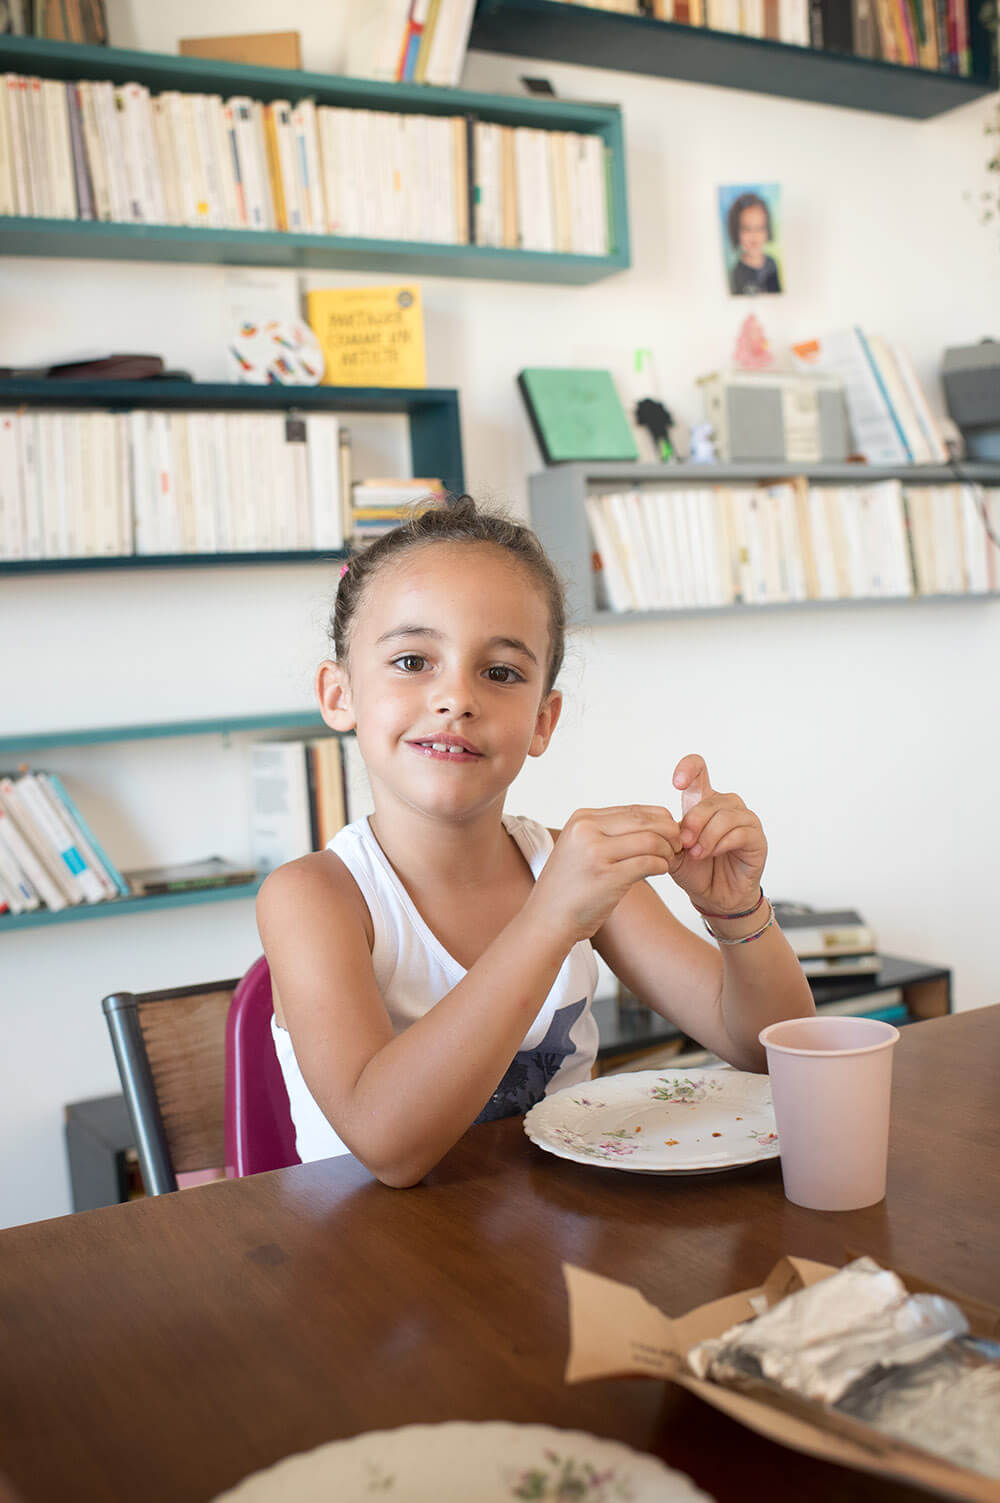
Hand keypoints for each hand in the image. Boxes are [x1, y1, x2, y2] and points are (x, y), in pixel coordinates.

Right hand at [531, 806, 683, 943]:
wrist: (547, 919)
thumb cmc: (570, 886)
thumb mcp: (581, 846)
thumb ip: (610, 831)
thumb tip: (655, 821)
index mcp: (582, 818)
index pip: (635, 809)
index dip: (661, 820)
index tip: (670, 834)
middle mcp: (587, 830)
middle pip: (646, 821)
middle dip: (670, 833)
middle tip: (678, 846)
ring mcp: (595, 853)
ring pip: (652, 841)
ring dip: (668, 851)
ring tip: (669, 860)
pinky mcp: (607, 877)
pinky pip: (649, 863)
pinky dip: (662, 866)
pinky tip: (661, 870)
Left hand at [670, 755, 766, 914]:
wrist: (714, 896)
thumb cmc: (696, 870)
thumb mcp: (674, 851)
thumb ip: (669, 835)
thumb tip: (666, 825)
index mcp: (704, 802)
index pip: (699, 770)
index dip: (689, 769)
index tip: (677, 783)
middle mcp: (727, 805)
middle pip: (710, 799)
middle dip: (694, 822)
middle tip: (684, 843)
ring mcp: (745, 820)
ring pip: (726, 815)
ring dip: (707, 835)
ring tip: (697, 853)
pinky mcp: (757, 838)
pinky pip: (740, 832)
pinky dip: (722, 843)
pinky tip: (712, 853)